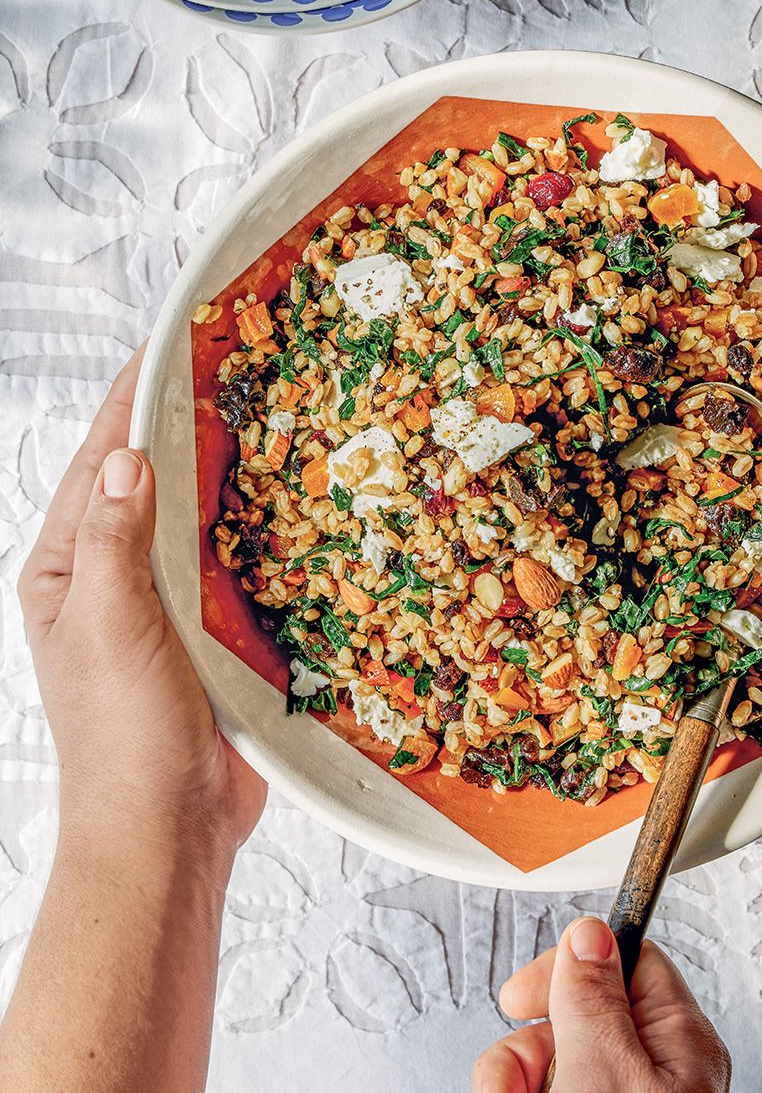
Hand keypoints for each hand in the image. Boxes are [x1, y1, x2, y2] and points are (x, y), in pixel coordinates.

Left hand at [17, 348, 266, 864]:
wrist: (167, 825)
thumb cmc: (120, 734)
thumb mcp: (107, 625)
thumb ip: (115, 539)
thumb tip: (130, 457)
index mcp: (67, 570)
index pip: (100, 466)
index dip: (130, 403)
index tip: (166, 346)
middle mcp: (113, 578)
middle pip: (147, 483)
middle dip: (179, 426)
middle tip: (227, 367)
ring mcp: (165, 604)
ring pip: (194, 519)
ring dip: (221, 472)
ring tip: (260, 416)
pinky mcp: (213, 631)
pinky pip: (231, 562)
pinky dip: (252, 527)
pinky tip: (284, 500)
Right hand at [473, 917, 730, 1092]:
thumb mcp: (605, 1074)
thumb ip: (593, 999)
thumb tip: (589, 933)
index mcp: (681, 1043)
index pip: (624, 958)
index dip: (568, 967)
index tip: (524, 991)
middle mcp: (657, 1071)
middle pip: (574, 1013)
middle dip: (528, 1043)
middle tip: (514, 1080)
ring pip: (549, 1058)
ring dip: (513, 1078)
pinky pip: (540, 1087)